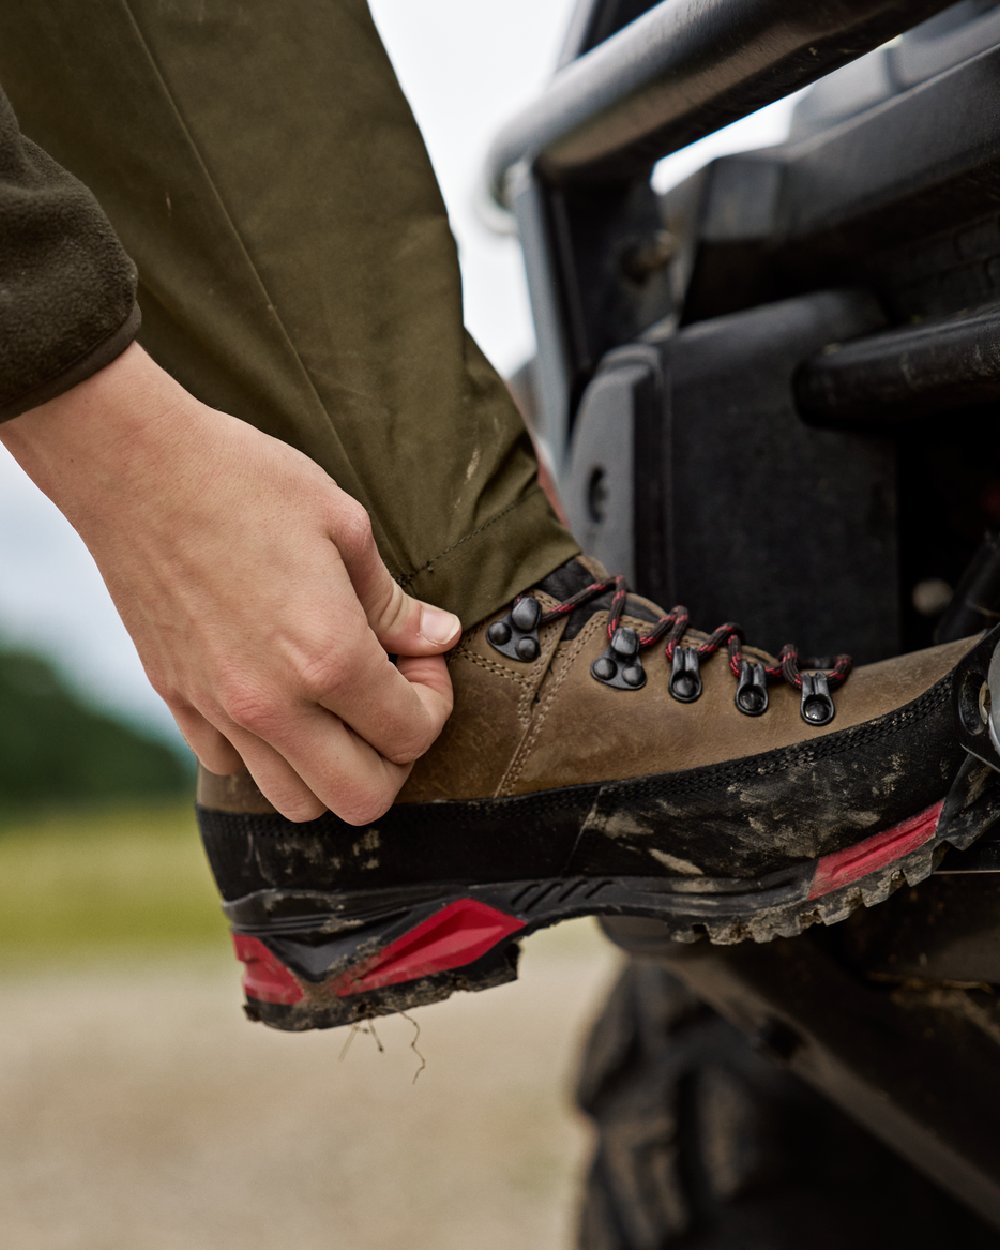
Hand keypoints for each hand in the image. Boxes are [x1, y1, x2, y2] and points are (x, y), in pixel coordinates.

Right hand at [0, 344, 459, 822]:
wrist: (134, 467)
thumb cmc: (244, 482)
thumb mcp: (343, 526)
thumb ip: (394, 602)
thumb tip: (439, 637)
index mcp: (329, 657)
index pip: (412, 735)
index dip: (434, 702)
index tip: (421, 659)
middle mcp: (273, 703)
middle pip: (363, 800)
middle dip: (396, 758)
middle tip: (392, 698)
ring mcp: (220, 711)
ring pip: (296, 803)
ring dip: (333, 768)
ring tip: (337, 705)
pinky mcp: (178, 702)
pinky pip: (232, 767)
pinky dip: (267, 751)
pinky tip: (277, 694)